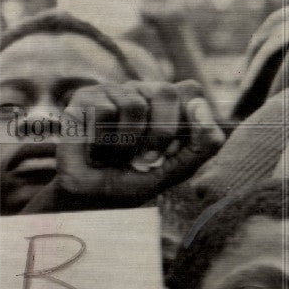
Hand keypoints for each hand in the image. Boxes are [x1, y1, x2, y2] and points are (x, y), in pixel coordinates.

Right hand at [55, 80, 224, 204]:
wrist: (88, 196)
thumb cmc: (132, 182)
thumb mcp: (175, 171)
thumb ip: (200, 145)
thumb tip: (200, 104)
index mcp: (169, 108)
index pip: (191, 92)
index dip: (188, 118)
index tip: (175, 148)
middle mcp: (144, 94)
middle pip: (168, 91)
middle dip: (160, 134)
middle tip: (145, 158)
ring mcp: (116, 92)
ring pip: (135, 105)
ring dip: (126, 144)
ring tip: (116, 157)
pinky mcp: (88, 96)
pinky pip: (105, 111)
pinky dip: (102, 141)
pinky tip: (95, 149)